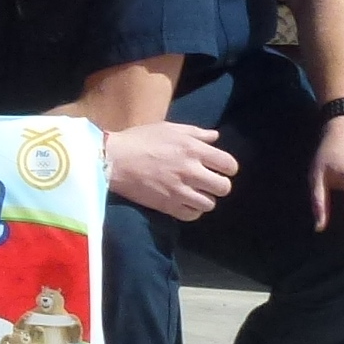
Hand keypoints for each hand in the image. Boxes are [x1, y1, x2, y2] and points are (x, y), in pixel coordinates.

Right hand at [104, 121, 239, 219]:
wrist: (114, 160)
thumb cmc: (141, 140)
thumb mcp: (169, 128)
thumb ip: (196, 133)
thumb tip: (215, 137)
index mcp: (193, 149)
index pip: (228, 164)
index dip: (229, 168)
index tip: (222, 169)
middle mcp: (190, 171)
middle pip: (223, 187)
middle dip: (220, 185)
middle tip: (209, 183)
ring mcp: (179, 191)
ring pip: (210, 204)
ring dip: (205, 199)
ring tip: (196, 193)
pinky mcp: (168, 205)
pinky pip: (192, 215)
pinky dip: (192, 210)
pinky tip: (185, 202)